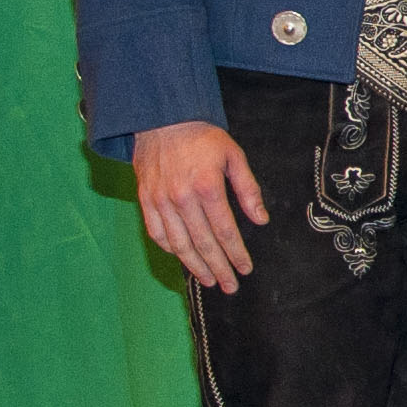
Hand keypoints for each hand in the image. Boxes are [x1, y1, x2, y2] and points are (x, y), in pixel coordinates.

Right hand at [133, 120, 265, 293]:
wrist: (161, 119)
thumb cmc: (202, 137)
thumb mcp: (233, 155)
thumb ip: (248, 189)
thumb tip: (260, 219)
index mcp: (206, 186)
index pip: (225, 230)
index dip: (236, 253)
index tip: (246, 268)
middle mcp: (181, 197)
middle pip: (203, 243)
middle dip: (219, 268)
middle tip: (230, 286)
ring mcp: (160, 200)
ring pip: (179, 244)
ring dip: (195, 266)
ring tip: (209, 280)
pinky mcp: (145, 199)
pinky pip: (157, 233)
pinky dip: (171, 249)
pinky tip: (183, 259)